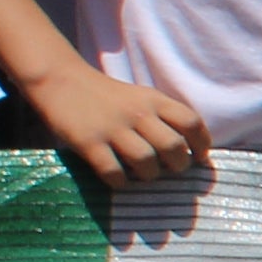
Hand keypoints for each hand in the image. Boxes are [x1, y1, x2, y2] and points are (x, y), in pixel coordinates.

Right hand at [27, 60, 212, 184]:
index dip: (202, 144)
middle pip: (173, 147)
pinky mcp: (88, 142)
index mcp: (154, 100)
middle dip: (178, 165)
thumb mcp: (140, 97)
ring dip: (150, 175)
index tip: (199, 158)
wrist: (59, 79)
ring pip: (147, 162)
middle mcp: (137, 113)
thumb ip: (162, 117)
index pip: (192, 122)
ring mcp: (112, 128)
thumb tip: (187, 152)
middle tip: (170, 170)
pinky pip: (113, 172)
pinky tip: (118, 179)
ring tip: (144, 174)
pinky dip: (120, 182)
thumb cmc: (106, 96)